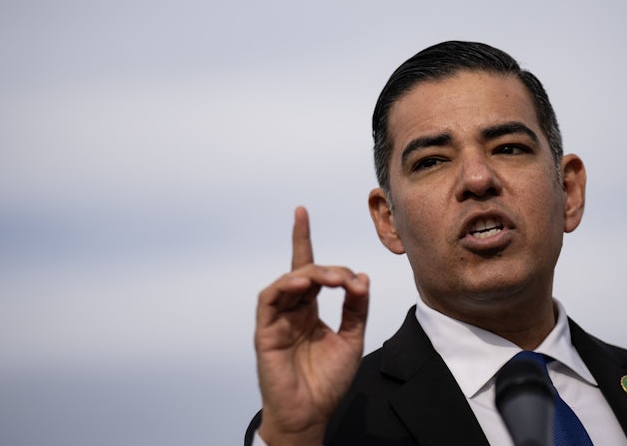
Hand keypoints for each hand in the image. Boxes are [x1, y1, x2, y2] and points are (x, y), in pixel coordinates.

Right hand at [255, 207, 369, 445]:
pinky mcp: (265, 331)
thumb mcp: (351, 339)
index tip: (300, 211)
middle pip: (304, 271)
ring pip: (288, 281)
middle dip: (327, 269)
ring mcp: (277, 319)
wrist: (310, 414)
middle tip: (347, 280)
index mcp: (309, 310)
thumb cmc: (327, 381)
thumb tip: (361, 277)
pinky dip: (285, 286)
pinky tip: (304, 283)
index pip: (307, 268)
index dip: (302, 239)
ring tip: (329, 279)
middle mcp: (292, 310)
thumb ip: (356, 308)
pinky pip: (269, 299)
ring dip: (310, 273)